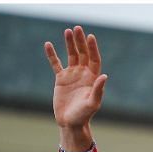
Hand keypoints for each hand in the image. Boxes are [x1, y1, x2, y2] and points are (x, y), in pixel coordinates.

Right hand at [44, 26, 107, 151]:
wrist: (70, 122)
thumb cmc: (84, 115)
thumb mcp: (92, 103)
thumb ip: (98, 89)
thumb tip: (104, 76)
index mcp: (92, 77)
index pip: (94, 58)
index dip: (92, 48)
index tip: (90, 37)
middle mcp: (83, 73)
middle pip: (82, 53)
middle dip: (80, 41)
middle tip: (77, 28)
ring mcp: (72, 75)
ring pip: (71, 55)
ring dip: (69, 43)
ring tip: (67, 31)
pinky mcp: (61, 79)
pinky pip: (56, 64)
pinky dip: (52, 55)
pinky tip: (48, 45)